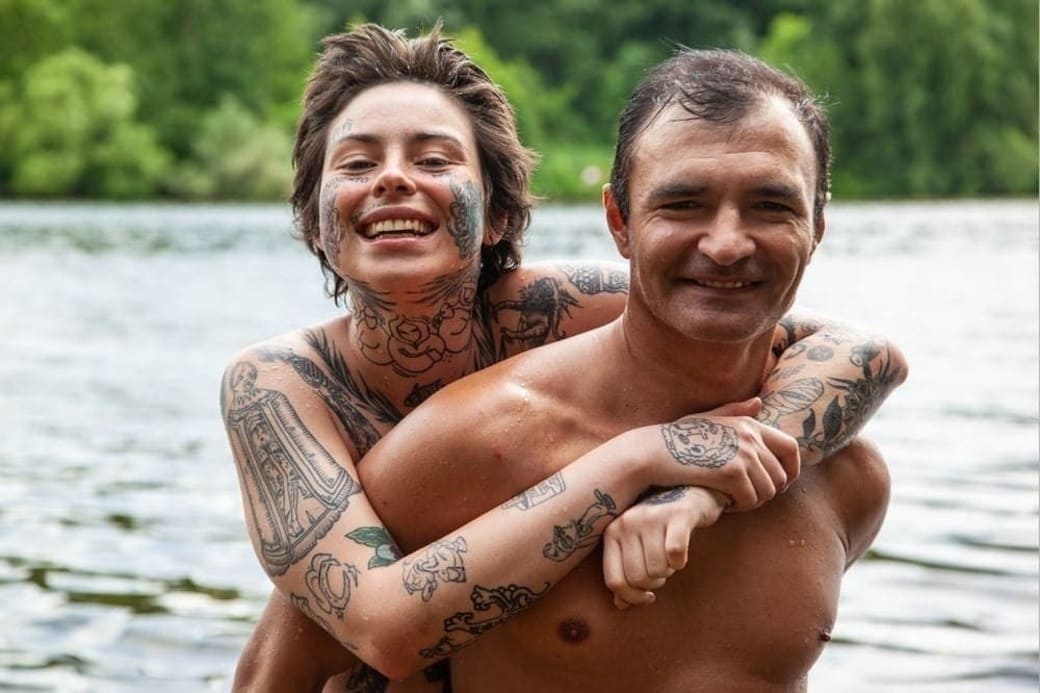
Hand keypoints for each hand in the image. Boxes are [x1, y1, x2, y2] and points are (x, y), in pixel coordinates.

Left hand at [602, 486, 725, 608]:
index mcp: (612, 531)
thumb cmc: (661, 524)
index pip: (615, 581)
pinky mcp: (677, 514)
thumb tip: (620, 605)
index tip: (647, 596)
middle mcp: (627, 521)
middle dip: (654, 584)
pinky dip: (681, 561)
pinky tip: (682, 553)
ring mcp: (652, 516)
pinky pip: (676, 554)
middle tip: (663, 572)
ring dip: (669, 571)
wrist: (691, 488)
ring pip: (658, 569)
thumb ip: (626, 572)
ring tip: (671, 558)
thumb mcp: (638, 544)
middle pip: (638, 579)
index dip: (633, 597)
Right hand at [658, 398, 799, 510]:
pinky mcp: (732, 473)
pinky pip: (750, 500)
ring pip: (766, 492)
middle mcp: (750, 436)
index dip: (792, 470)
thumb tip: (759, 402)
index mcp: (749, 423)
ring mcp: (743, 454)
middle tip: (745, 498)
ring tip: (732, 501)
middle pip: (780, 476)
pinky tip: (724, 505)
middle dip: (766, 492)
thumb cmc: (676, 438)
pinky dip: (739, 507)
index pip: (791, 447)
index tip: (781, 485)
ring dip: (752, 502)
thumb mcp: (708, 419)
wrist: (651, 452)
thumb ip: (735, 412)